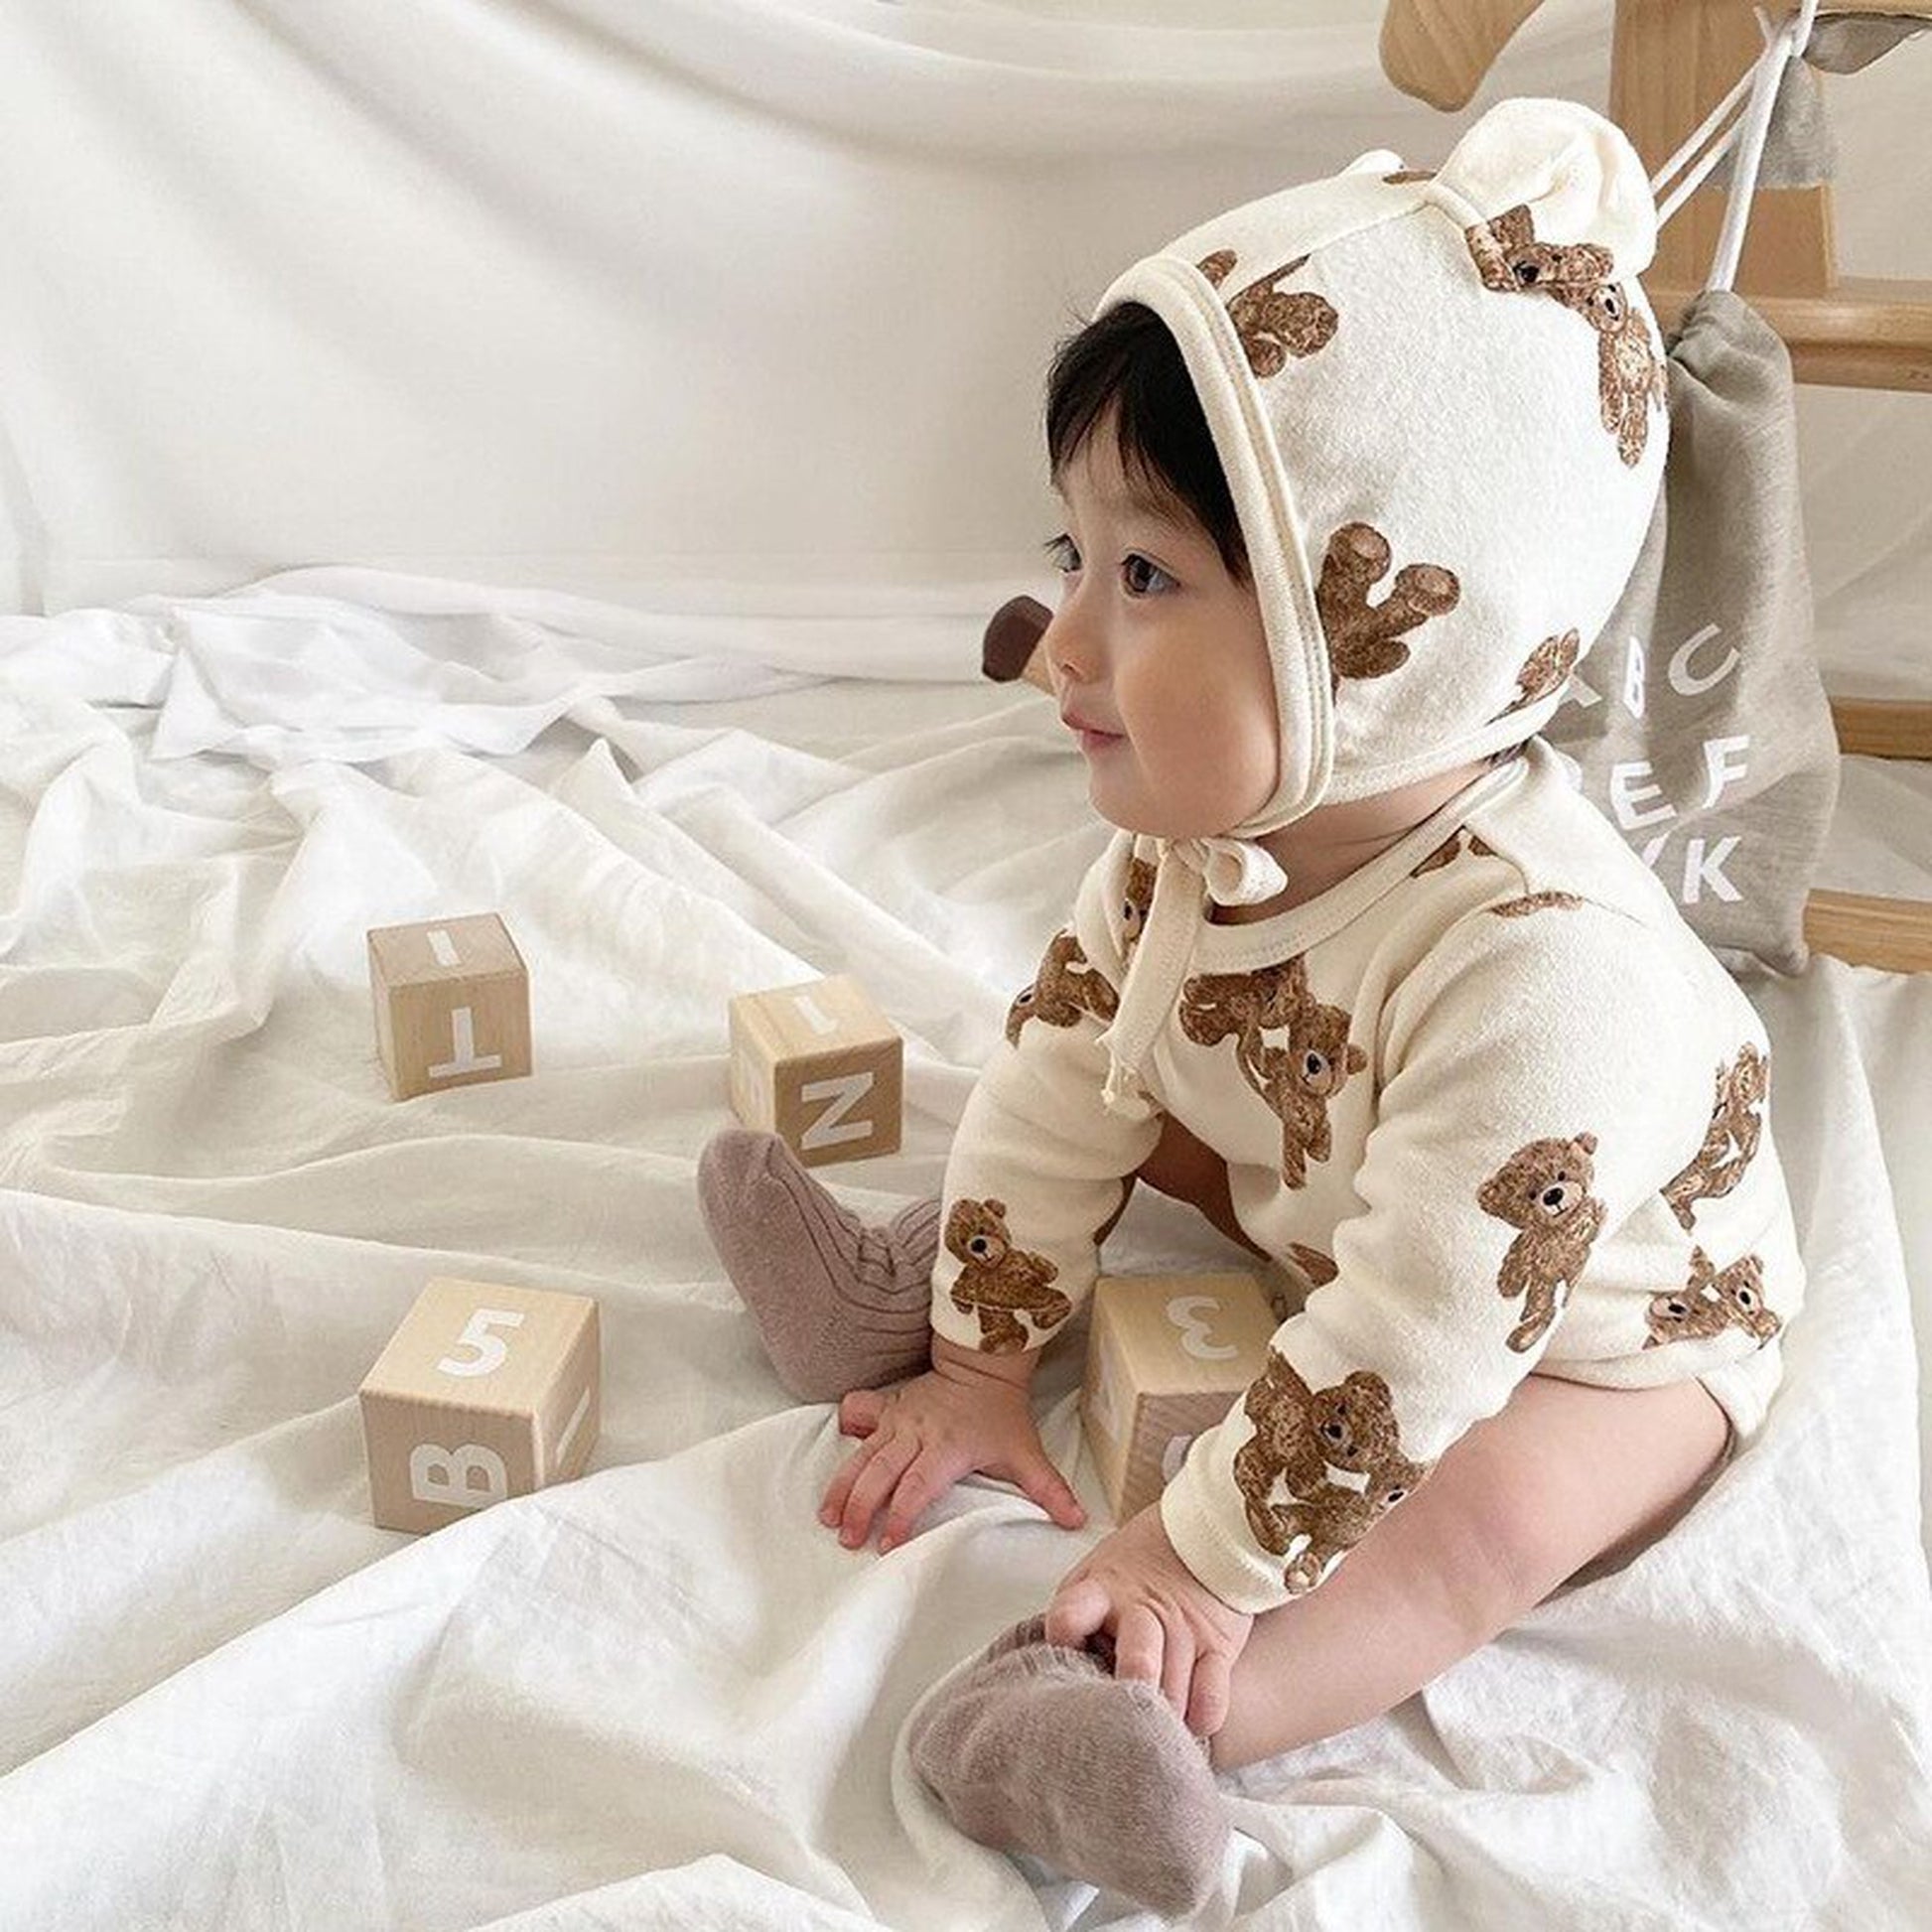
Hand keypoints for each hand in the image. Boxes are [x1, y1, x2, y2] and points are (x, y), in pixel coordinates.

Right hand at [820, 1355, 1085, 1554]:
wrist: (984, 1362)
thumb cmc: (1001, 1412)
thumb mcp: (1026, 1452)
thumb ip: (1048, 1489)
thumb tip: (1077, 1521)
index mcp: (948, 1448)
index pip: (919, 1486)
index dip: (902, 1516)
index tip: (888, 1544)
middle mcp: (917, 1433)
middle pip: (881, 1473)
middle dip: (861, 1507)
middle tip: (847, 1539)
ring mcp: (898, 1419)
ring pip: (862, 1453)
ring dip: (843, 1485)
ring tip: (827, 1515)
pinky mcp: (888, 1407)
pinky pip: (858, 1412)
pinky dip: (845, 1429)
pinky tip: (835, 1450)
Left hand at [1043, 1500, 1253, 1738]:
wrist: (1205, 1532)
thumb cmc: (1137, 1564)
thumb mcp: (1095, 1573)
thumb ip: (1076, 1616)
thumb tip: (1055, 1673)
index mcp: (1100, 1590)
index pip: (1068, 1618)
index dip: (1061, 1646)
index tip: (1061, 1670)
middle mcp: (1142, 1610)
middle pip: (1137, 1662)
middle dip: (1127, 1702)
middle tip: (1116, 1729)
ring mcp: (1184, 1629)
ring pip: (1173, 1693)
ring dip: (1159, 1723)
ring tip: (1146, 1736)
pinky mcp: (1218, 1645)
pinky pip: (1211, 1700)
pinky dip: (1198, 1722)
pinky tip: (1184, 1726)